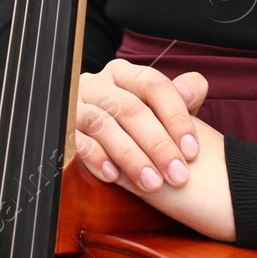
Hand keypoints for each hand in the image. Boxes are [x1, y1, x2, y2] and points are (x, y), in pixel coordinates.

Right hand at [73, 58, 235, 241]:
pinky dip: (96, 158)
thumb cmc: (139, 126)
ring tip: (152, 184)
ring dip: (130, 156)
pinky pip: (77, 140)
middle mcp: (99, 84)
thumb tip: (194, 87)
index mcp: (125, 73)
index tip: (192, 151)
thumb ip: (183, 96)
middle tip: (177, 176)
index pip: (154, 85)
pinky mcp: (62, 128)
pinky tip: (114, 177)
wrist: (99, 143)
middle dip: (157, 145)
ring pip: (104, 124)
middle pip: (131, 108)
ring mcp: (77, 104)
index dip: (176, 117)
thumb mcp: (162, 110)